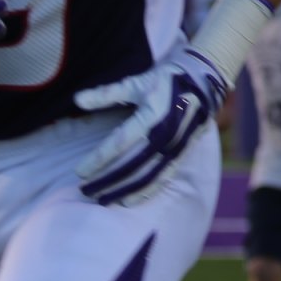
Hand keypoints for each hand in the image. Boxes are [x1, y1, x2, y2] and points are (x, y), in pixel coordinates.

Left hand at [75, 44, 230, 206]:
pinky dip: (146, 190)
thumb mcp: (136, 83)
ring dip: (125, 190)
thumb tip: (77, 99)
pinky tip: (129, 200)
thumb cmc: (165, 80)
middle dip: (108, 181)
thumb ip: (106, 94)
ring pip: (148, 175)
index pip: (120, 142)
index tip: (80, 172)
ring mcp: (177, 146)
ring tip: (104, 200)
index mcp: (152, 114)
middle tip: (86, 192)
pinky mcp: (183, 153)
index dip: (99, 158)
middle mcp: (166, 134)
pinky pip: (163, 176)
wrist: (203, 81)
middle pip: (132, 165)